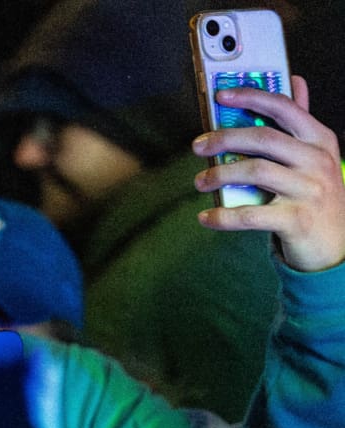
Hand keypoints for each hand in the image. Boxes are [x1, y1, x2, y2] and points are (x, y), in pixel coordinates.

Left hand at [192, 75, 344, 272]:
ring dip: (219, 175)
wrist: (336, 245)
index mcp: (320, 140)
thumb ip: (299, 124)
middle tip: (197, 146)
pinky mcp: (297, 220)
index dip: (251, 97)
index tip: (221, 95)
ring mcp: (310, 191)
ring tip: (200, 181)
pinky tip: (206, 217)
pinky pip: (250, 215)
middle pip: (263, 139)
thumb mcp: (313, 157)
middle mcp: (318, 161)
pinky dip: (223, 217)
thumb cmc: (314, 196)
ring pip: (255, 172)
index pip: (284, 108)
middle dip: (224, 139)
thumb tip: (295, 80)